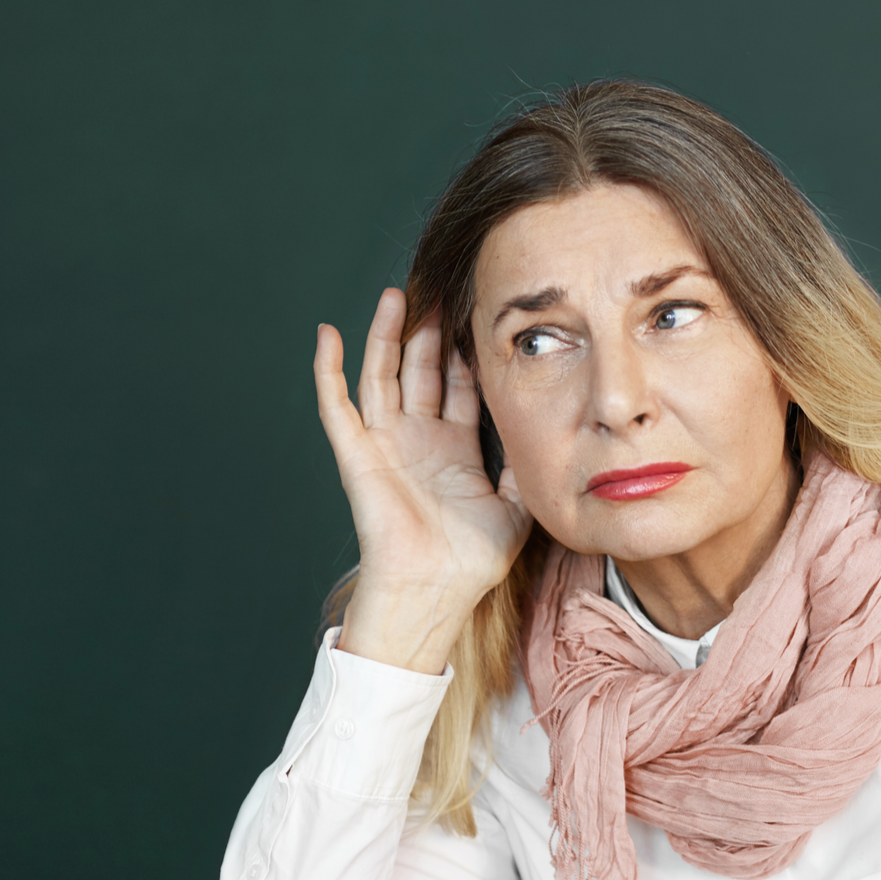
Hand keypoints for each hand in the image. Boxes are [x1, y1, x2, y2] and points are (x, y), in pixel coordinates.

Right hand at [313, 288, 532, 671]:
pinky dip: (329, 369)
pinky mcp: (358, 454)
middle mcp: (417, 439)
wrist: (435, 590)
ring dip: (385, 336)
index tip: (478, 314)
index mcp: (452, 449)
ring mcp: (385, 443)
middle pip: (421, 371)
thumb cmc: (472, 559)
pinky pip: (338, 405)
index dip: (466, 351)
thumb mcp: (515, 503)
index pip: (458, 386)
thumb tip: (551, 427)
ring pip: (382, 375)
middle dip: (431, 331)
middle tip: (443, 289)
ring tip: (396, 295)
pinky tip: (330, 334)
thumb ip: (526, 464)